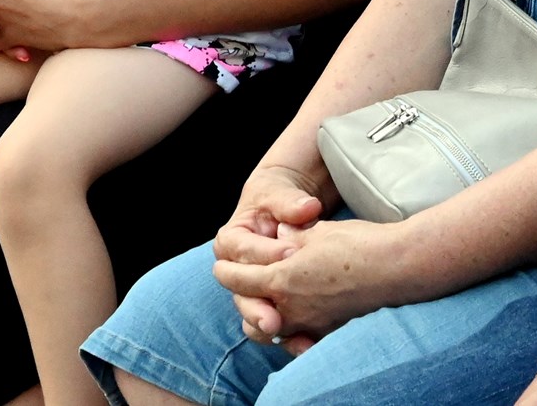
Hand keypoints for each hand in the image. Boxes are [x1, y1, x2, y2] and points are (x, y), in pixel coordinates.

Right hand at [209, 165, 328, 347]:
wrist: (286, 209)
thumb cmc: (277, 196)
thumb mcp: (278, 192)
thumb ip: (289, 202)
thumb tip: (306, 209)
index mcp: (230, 240)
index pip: (242, 250)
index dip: (266, 252)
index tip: (293, 251)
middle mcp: (235, 270)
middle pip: (239, 292)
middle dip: (257, 305)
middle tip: (275, 316)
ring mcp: (252, 291)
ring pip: (251, 313)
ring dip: (265, 325)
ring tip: (283, 334)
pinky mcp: (271, 304)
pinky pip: (272, 325)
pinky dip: (287, 336)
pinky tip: (305, 344)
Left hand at [213, 206, 402, 349]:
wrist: (398, 268)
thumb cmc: (357, 244)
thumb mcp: (316, 232)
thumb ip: (290, 237)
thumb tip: (278, 235)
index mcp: (282, 279)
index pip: (239, 279)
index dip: (227, 271)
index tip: (221, 266)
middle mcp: (292, 308)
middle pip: (250, 309)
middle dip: (241, 297)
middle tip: (237, 286)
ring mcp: (312, 324)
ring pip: (273, 329)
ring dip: (264, 316)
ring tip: (262, 305)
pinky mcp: (331, 332)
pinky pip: (299, 337)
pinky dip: (291, 331)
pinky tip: (293, 323)